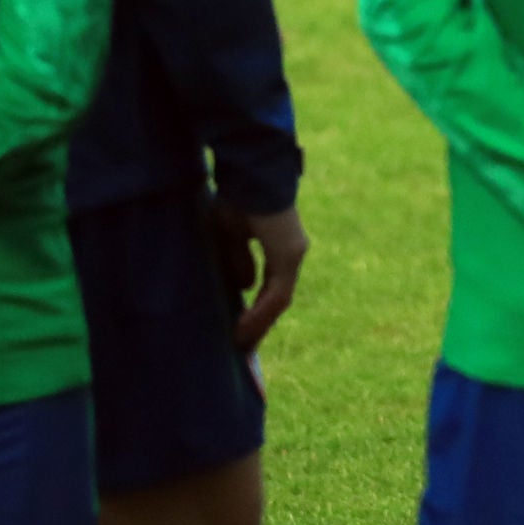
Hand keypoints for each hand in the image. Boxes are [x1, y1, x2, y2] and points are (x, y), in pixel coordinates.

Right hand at [210, 204, 309, 352]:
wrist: (251, 175)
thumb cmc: (238, 197)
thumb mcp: (231, 234)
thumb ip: (238, 260)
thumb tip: (244, 287)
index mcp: (279, 245)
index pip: (272, 286)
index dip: (256, 310)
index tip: (241, 331)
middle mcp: (291, 252)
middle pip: (277, 299)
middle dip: (259, 325)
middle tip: (243, 349)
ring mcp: (292, 254)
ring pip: (279, 302)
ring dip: (259, 326)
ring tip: (241, 348)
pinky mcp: (289, 255)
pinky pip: (277, 295)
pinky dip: (260, 315)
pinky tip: (243, 332)